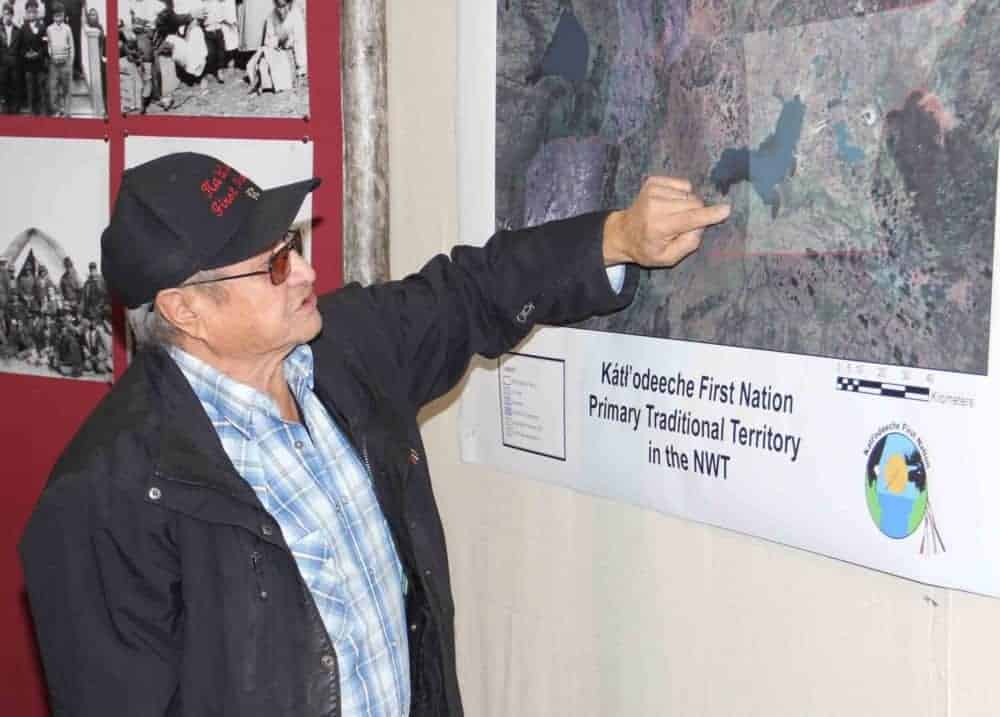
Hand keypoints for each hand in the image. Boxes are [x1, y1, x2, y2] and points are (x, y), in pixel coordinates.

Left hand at [602, 176, 729, 266]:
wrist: (623, 232)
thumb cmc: (647, 248)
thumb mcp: (667, 258)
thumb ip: (688, 244)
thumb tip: (701, 225)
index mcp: (659, 226)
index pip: (691, 218)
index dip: (710, 214)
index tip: (727, 209)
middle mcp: (656, 205)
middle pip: (694, 204)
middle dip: (697, 214)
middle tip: (682, 226)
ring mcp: (653, 190)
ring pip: (689, 194)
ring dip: (687, 205)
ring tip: (672, 215)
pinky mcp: (653, 181)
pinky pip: (683, 184)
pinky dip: (682, 194)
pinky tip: (669, 204)